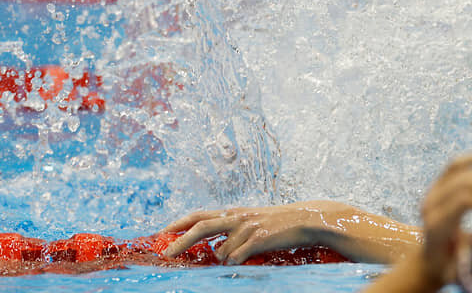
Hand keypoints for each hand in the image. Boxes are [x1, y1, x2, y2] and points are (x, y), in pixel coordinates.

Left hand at [160, 201, 351, 263]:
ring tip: (246, 252)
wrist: (305, 219)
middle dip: (181, 241)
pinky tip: (251, 255)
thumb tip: (216, 247)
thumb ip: (233, 229)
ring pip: (221, 251)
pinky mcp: (256, 239)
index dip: (180, 223)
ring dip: (227, 257)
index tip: (163, 232)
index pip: (200, 215)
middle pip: (201, 227)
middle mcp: (237, 217)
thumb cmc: (279, 223)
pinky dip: (239, 261)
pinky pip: (237, 257)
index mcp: (234, 212)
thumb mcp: (253, 220)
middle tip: (167, 253)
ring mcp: (246, 227)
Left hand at [418, 151, 471, 285]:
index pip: (463, 199)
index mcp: (437, 223)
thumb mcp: (462, 265)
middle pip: (464, 181)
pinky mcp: (438, 185)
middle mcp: (431, 203)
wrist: (430, 261)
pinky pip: (456, 165)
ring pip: (460, 168)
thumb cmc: (448, 265)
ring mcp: (432, 191)